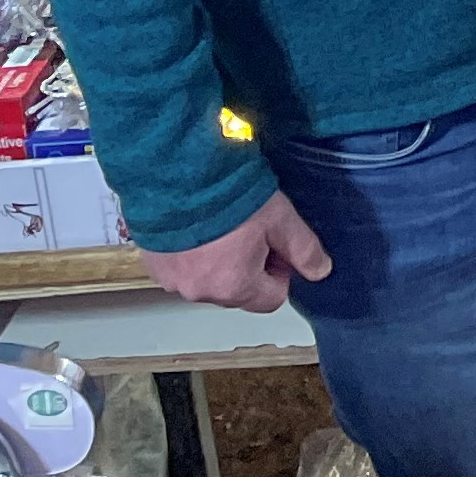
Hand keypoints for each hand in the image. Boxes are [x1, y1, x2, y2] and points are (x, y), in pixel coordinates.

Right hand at [143, 191, 329, 313]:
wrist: (176, 177)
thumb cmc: (228, 197)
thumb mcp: (279, 219)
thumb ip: (303, 249)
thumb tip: (321, 272)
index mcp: (234, 287)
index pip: (271, 299)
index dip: (280, 271)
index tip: (274, 244)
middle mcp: (200, 293)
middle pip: (238, 292)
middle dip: (249, 266)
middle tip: (249, 230)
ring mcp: (172, 282)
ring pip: (209, 281)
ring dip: (218, 261)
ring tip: (221, 225)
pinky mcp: (154, 266)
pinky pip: (182, 270)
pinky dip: (191, 256)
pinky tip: (197, 227)